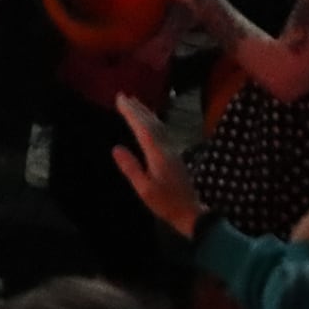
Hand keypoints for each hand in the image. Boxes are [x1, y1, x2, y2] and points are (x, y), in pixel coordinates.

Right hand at [110, 95, 204, 237]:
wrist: (191, 213)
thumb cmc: (166, 203)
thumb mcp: (144, 189)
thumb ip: (131, 168)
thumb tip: (116, 148)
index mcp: (158, 154)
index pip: (143, 128)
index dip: (131, 113)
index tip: (120, 99)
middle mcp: (167, 148)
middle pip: (152, 123)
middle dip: (138, 109)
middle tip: (124, 96)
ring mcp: (173, 151)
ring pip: (159, 126)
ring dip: (146, 113)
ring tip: (135, 103)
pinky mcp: (175, 156)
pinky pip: (162, 132)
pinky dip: (153, 122)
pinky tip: (151, 122)